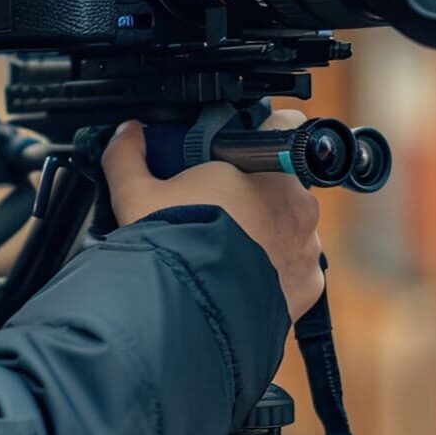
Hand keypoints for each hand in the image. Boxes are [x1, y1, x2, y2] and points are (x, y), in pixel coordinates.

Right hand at [100, 110, 323, 322]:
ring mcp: (307, 245)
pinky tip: (241, 276)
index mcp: (265, 166)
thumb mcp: (136, 194)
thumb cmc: (172, 245)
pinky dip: (274, 271)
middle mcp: (297, 202)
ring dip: (267, 232)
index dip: (263, 130)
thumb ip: (128, 155)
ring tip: (227, 248)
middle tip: (217, 207)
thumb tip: (125, 132)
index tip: (241, 145)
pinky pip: (295, 269)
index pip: (284, 124)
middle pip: (282, 183)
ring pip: (290, 227)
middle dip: (256, 192)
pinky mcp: (309, 284)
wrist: (191, 310)